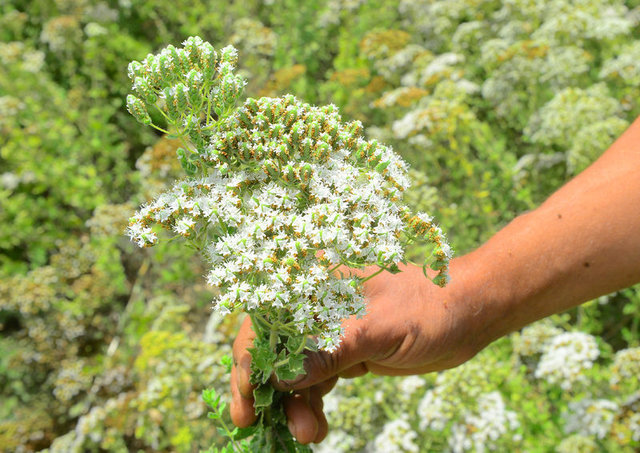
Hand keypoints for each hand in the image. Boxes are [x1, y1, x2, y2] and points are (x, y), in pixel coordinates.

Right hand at [229, 259, 482, 443]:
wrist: (466, 314)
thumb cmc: (426, 308)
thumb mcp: (377, 328)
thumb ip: (329, 351)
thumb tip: (279, 381)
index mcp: (317, 281)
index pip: (266, 319)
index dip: (249, 359)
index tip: (247, 400)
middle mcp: (315, 303)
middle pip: (272, 347)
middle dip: (266, 389)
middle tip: (259, 425)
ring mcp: (328, 328)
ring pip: (292, 370)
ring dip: (292, 404)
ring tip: (307, 433)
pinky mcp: (343, 350)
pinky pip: (314, 381)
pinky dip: (310, 405)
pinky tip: (315, 426)